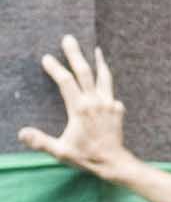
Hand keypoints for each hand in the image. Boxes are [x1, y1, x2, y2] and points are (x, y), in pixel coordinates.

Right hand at [18, 37, 131, 176]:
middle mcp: (96, 102)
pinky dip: (107, 81)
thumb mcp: (60, 151)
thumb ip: (40, 141)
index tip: (47, 58)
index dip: (55, 68)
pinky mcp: (118, 109)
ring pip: (104, 77)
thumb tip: (21, 132)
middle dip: (75, 54)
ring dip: (99, 62)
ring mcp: (109, 104)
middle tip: (69, 38)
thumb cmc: (86, 157)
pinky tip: (104, 78)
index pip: (66, 82)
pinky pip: (111, 90)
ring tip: (96, 49)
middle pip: (85, 72)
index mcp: (80, 109)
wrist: (114, 163)